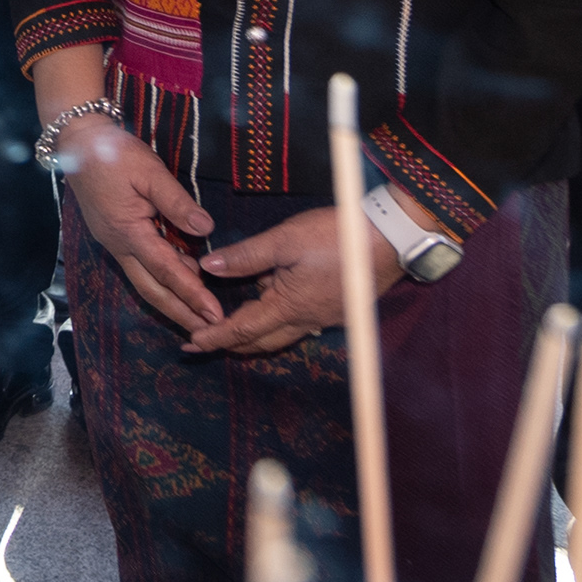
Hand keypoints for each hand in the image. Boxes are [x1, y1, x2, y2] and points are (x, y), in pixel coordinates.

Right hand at [64, 122, 216, 334]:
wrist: (77, 143)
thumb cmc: (114, 154)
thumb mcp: (149, 171)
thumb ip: (177, 202)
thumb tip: (205, 229)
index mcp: (128, 232)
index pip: (167, 271)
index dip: (193, 294)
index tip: (215, 315)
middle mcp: (119, 246)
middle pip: (152, 290)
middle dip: (181, 314)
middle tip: (209, 333)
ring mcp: (114, 244)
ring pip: (145, 283)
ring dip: (171, 302)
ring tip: (199, 316)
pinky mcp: (115, 237)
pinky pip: (140, 268)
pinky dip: (162, 281)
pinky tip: (181, 283)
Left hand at [185, 202, 408, 357]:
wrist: (391, 239)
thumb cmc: (338, 236)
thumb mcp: (285, 240)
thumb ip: (246, 256)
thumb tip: (209, 266)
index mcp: (289, 307)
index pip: (242, 330)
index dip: (214, 338)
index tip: (190, 345)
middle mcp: (307, 321)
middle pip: (261, 341)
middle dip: (230, 343)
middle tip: (203, 341)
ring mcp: (324, 317)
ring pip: (281, 333)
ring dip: (254, 333)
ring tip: (231, 324)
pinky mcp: (337, 308)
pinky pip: (300, 322)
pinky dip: (277, 319)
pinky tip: (272, 301)